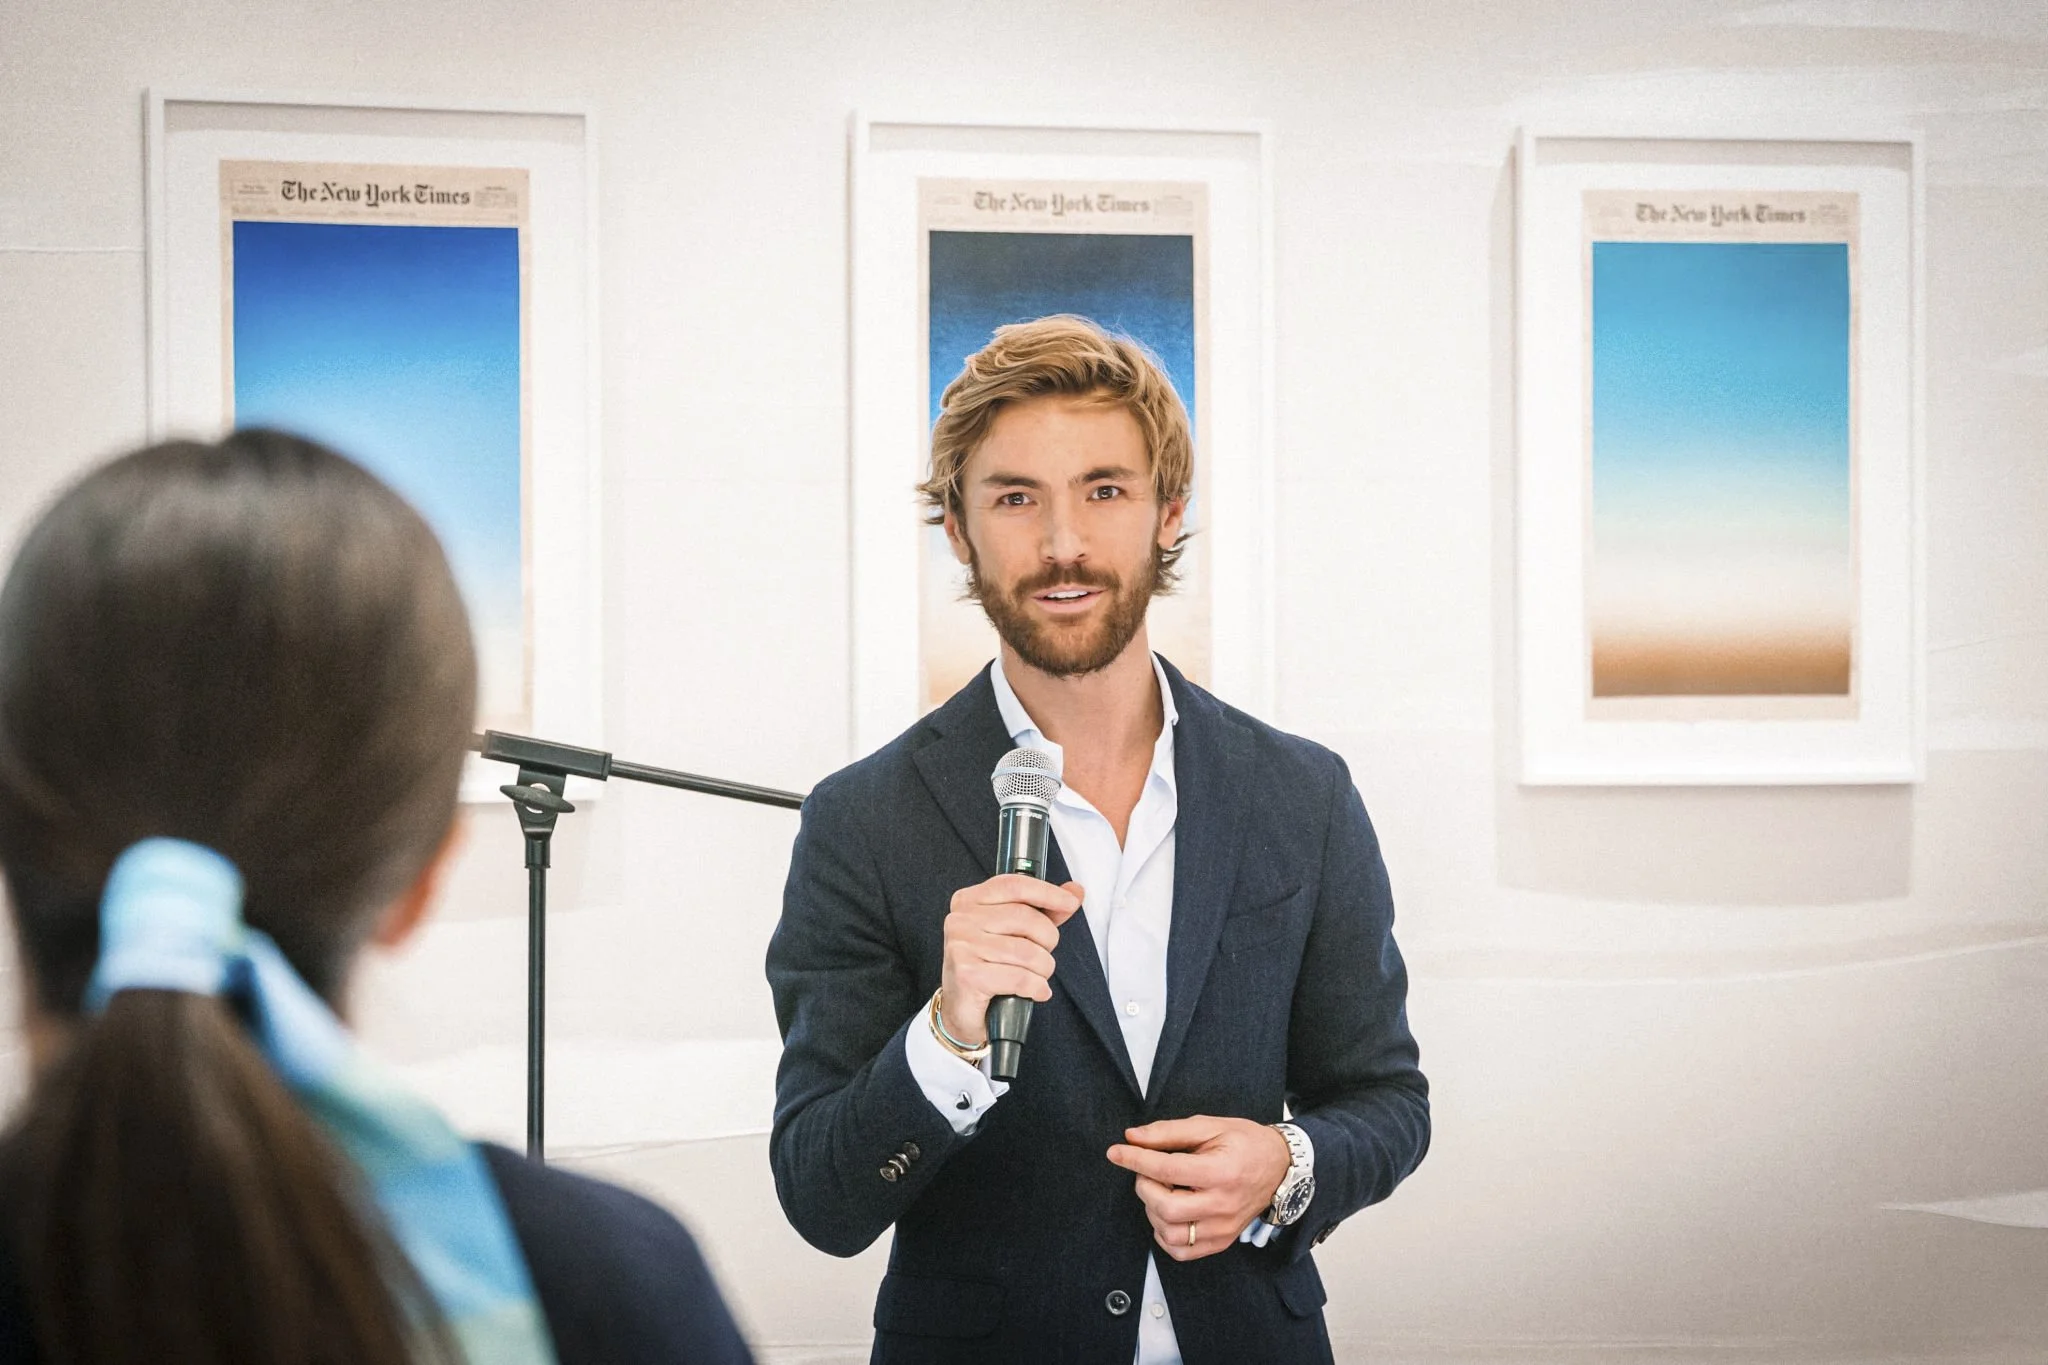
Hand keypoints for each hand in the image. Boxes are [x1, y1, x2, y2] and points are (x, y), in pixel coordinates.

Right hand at [939, 874, 1083, 1044]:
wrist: (962, 1011)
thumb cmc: (988, 967)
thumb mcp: (1015, 933)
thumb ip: (1044, 911)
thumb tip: (1074, 891)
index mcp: (969, 901)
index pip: (1014, 886)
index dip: (1047, 892)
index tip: (1069, 903)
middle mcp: (961, 920)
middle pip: (1026, 918)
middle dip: (1048, 941)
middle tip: (1043, 956)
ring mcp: (962, 947)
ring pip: (1027, 951)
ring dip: (1043, 969)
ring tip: (1037, 977)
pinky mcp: (968, 975)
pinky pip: (1021, 978)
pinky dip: (1037, 988)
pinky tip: (1035, 991)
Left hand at [1106, 1116, 1290, 1260]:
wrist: (1281, 1168)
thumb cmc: (1246, 1143)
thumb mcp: (1210, 1126)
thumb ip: (1169, 1132)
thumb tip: (1133, 1137)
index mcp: (1222, 1171)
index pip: (1168, 1169)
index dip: (1136, 1159)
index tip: (1117, 1152)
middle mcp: (1223, 1204)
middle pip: (1167, 1208)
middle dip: (1145, 1187)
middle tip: (1148, 1172)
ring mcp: (1223, 1228)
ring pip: (1171, 1235)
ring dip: (1153, 1212)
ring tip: (1161, 1190)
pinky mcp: (1222, 1241)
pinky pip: (1182, 1252)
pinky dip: (1164, 1235)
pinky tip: (1168, 1213)